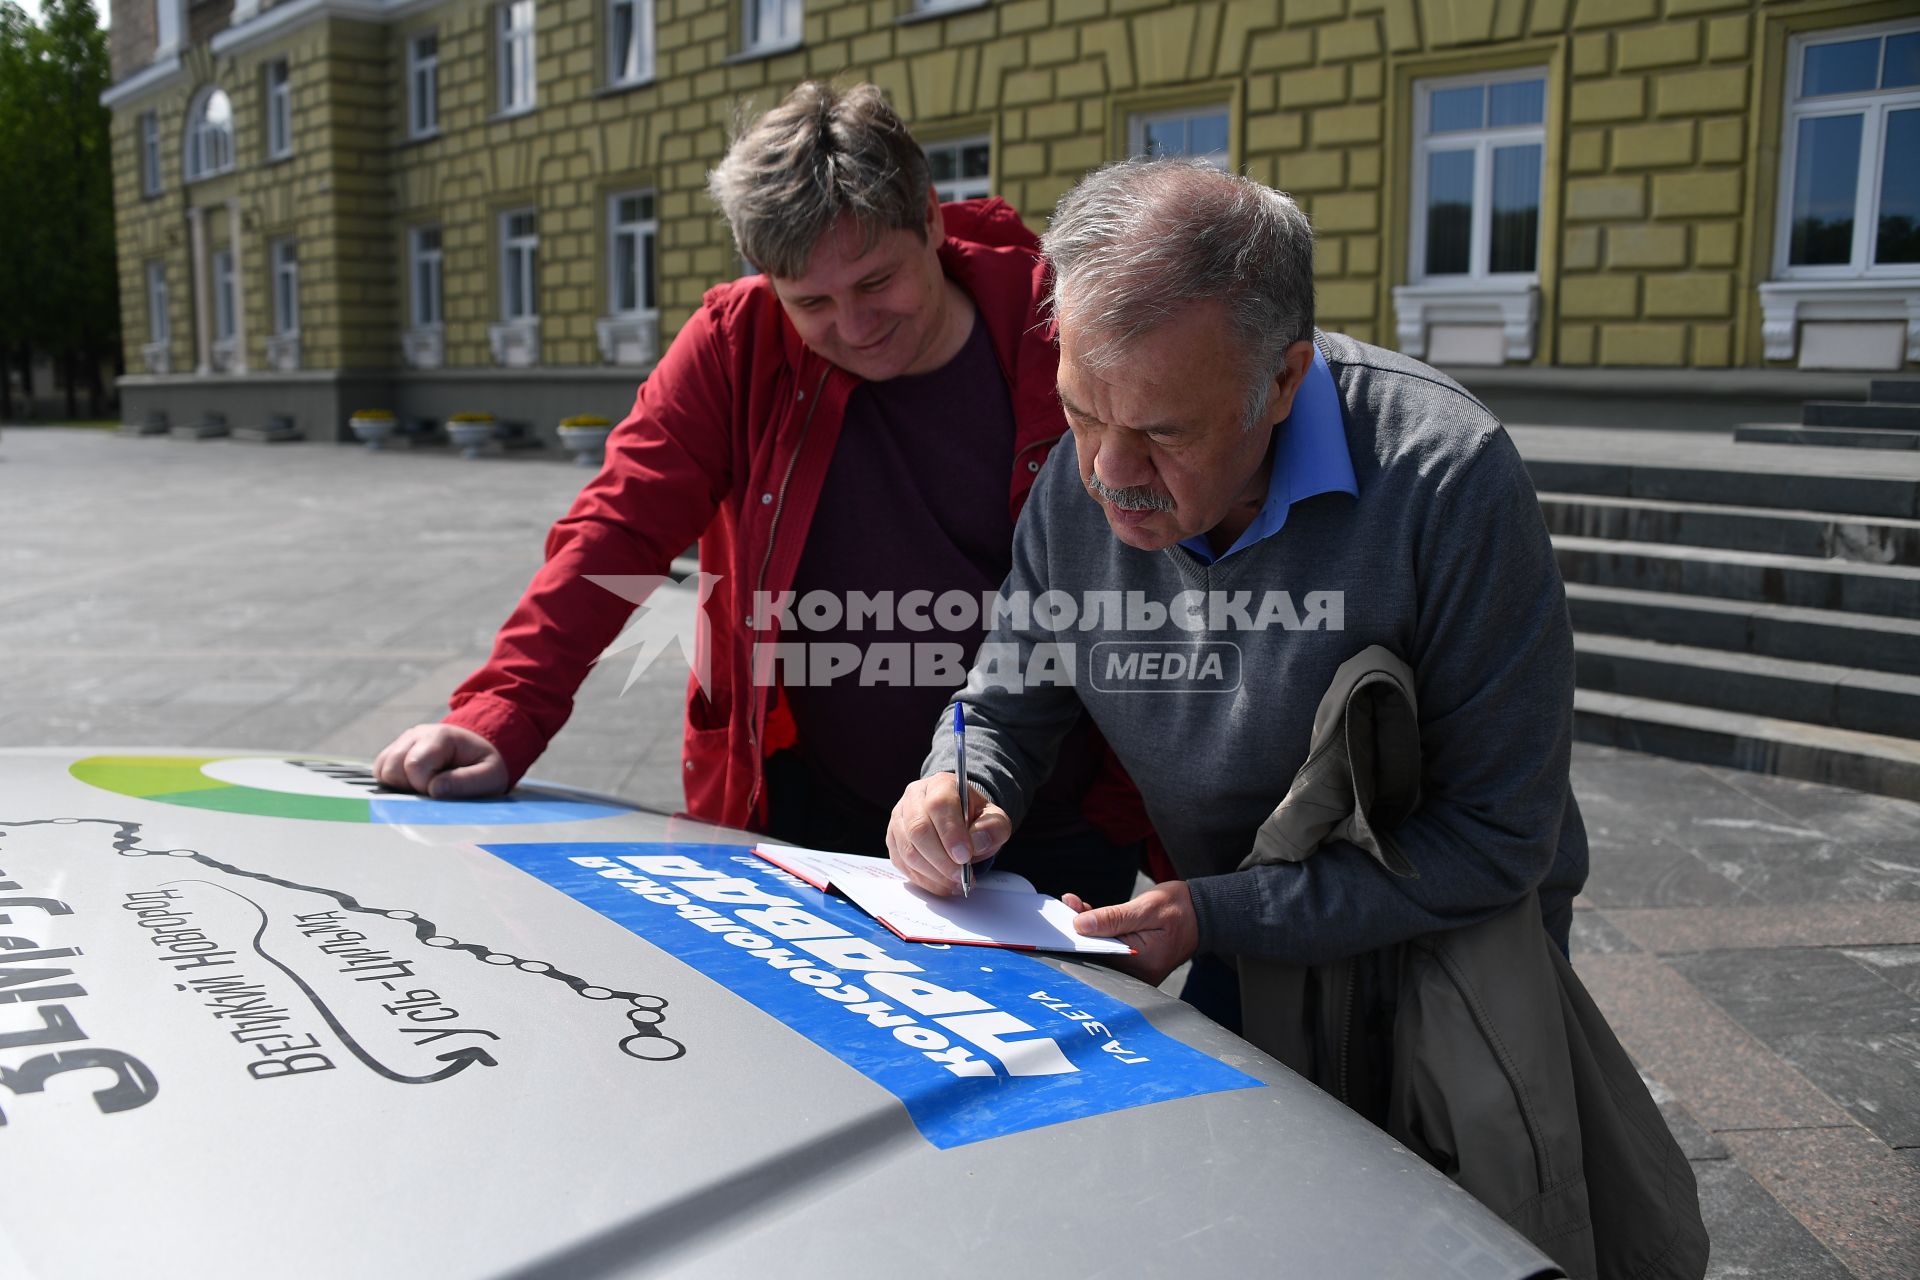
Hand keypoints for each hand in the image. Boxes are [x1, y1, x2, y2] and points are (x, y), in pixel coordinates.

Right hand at [372, 724, 508, 799]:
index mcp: (441, 736)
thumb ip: (466, 783)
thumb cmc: (484, 765)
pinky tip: (415, 784)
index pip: (414, 765)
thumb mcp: (490, 775)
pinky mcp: (395, 751)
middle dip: (410, 786)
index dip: (424, 785)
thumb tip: (435, 790)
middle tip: (433, 788)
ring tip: (426, 785)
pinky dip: (394, 782)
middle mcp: (417, 735)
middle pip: (392, 768)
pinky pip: (380, 771)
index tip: (441, 791)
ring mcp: (403, 742)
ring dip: (400, 785)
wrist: (478, 751)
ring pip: (382, 770)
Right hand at [886, 772, 1011, 895]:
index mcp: (940, 784)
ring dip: (933, 873)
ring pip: (908, 850)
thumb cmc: (975, 819)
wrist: (959, 822)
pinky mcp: (893, 840)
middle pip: (918, 829)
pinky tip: (943, 884)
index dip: (951, 833)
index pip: (939, 805)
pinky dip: (924, 880)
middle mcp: (914, 797)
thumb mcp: (995, 819)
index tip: (965, 856)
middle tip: (961, 876)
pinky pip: (903, 864)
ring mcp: (899, 819)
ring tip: (956, 883)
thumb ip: (993, 828)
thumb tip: (976, 843)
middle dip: (941, 859)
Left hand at [1063, 881, 1197, 986]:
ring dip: (1087, 929)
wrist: (1203, 914)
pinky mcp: (1134, 962)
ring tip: (1076, 905)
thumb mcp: (1146, 908)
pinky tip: (1089, 915)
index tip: (1067, 912)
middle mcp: (1137, 974)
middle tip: (1070, 904)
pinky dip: (1099, 932)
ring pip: (1101, 951)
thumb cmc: (1179, 908)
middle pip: (1097, 954)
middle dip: (1080, 930)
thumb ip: (1114, 918)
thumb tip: (1081, 925)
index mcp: (1142, 964)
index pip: (1099, 954)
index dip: (1079, 935)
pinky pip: (1110, 949)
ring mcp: (1136, 970)